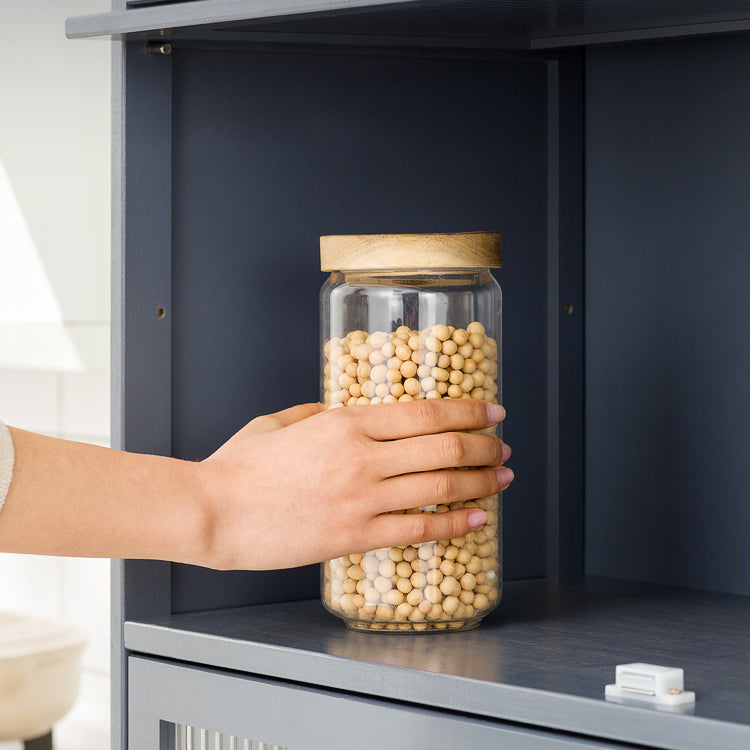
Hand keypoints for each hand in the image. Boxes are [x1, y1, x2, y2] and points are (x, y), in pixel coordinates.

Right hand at [199, 399, 512, 569]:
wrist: (214, 513)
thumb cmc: (240, 466)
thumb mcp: (280, 422)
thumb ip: (319, 413)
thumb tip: (343, 412)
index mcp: (345, 422)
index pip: (425, 412)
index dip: (467, 410)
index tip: (492, 410)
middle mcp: (362, 457)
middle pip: (444, 448)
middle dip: (484, 445)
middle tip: (503, 445)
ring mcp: (362, 499)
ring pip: (440, 488)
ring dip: (481, 482)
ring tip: (503, 477)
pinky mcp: (355, 536)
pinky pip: (418, 530)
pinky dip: (455, 524)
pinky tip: (479, 519)